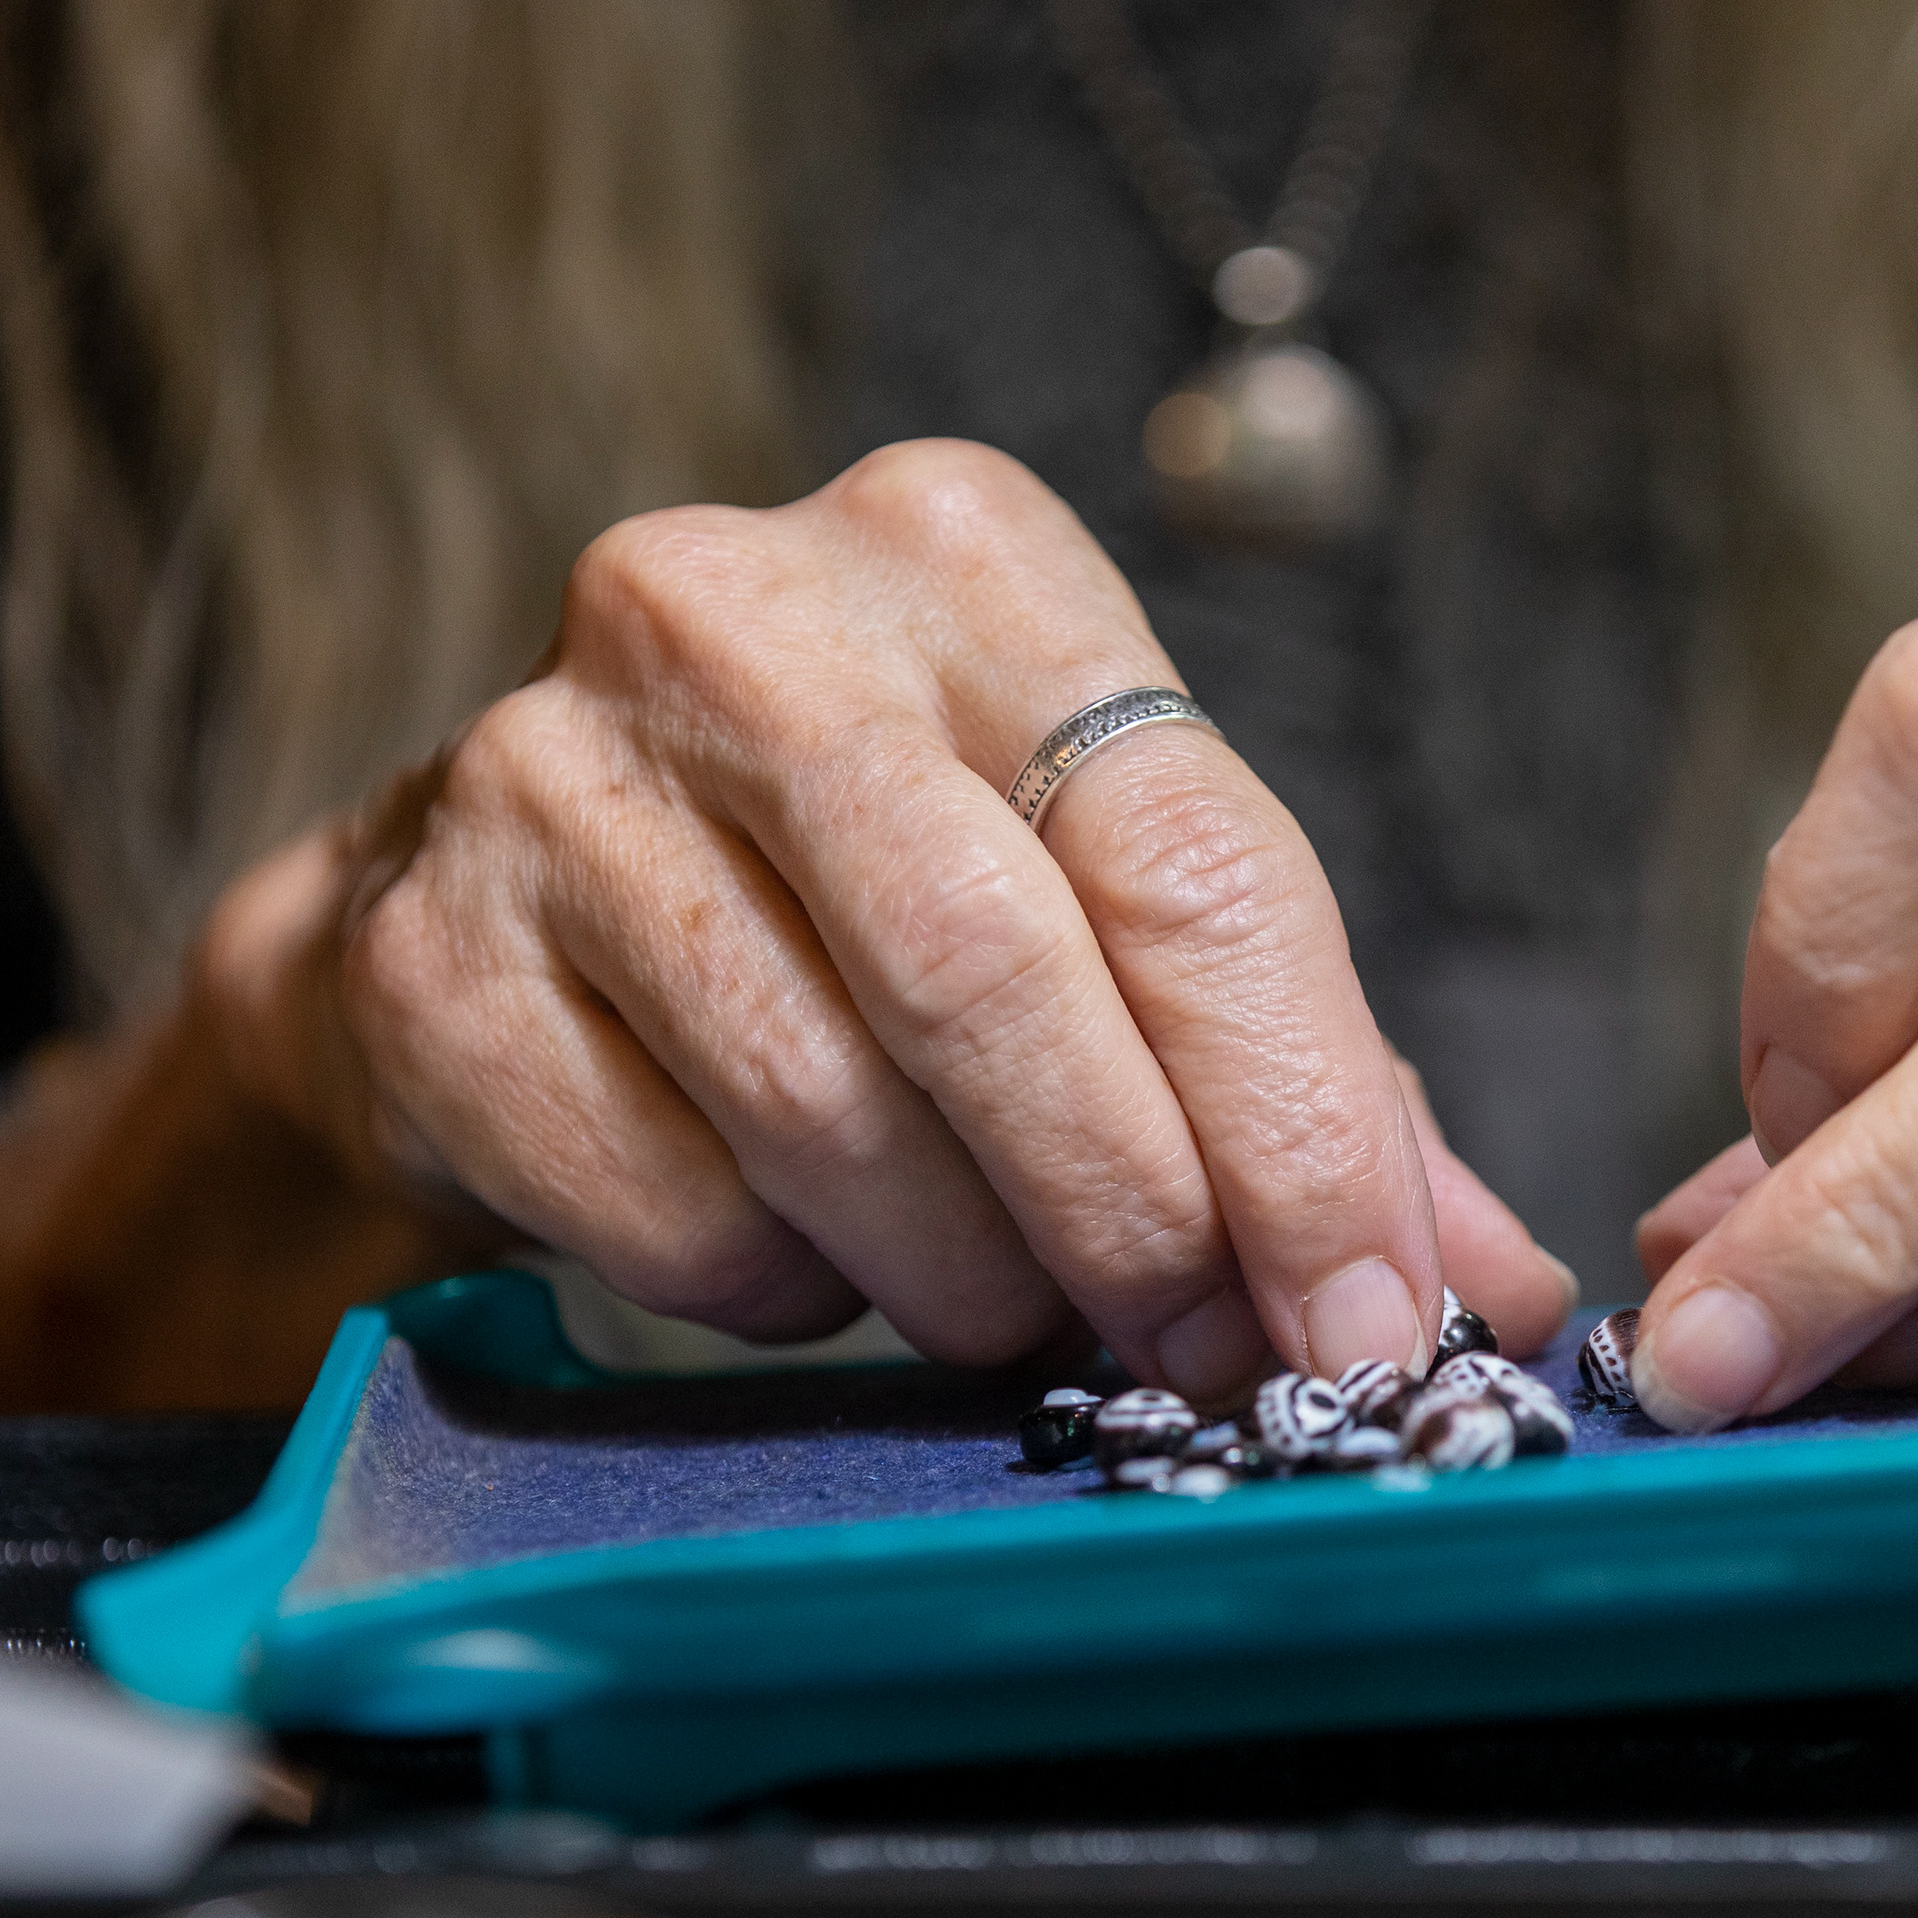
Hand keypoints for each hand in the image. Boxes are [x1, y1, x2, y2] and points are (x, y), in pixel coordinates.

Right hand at [199, 440, 1570, 1397]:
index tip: (1375, 1318)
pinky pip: (682, 1213)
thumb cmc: (860, 895)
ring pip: (836, 1115)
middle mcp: (744, 617)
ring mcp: (551, 773)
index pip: (1193, 856)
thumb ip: (1299, 1066)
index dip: (1303, 1124)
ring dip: (969, 1274)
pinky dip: (791, 1287)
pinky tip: (808, 1241)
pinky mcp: (436, 954)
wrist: (483, 899)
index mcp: (967, 558)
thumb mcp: (1097, 904)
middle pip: (1001, 976)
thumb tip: (1481, 1280)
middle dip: (1142, 1218)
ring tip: (1006, 1297)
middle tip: (1215, 1359)